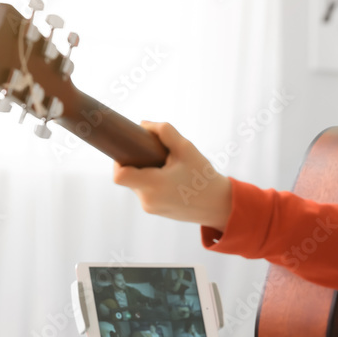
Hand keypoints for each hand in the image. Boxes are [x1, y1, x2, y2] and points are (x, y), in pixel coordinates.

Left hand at [113, 121, 231, 231]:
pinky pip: (146, 192)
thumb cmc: (203, 177)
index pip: (119, 175)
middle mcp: (147, 200)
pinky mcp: (155, 211)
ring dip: (145, 173)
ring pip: (137, 185)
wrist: (219, 206)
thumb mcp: (186, 149)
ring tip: (167, 167)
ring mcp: (150, 208)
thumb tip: (143, 125)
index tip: (130, 150)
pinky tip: (170, 178)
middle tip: (156, 154)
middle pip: (128, 177)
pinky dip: (152, 182)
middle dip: (137, 163)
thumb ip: (164, 132)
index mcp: (154, 185)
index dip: (118, 160)